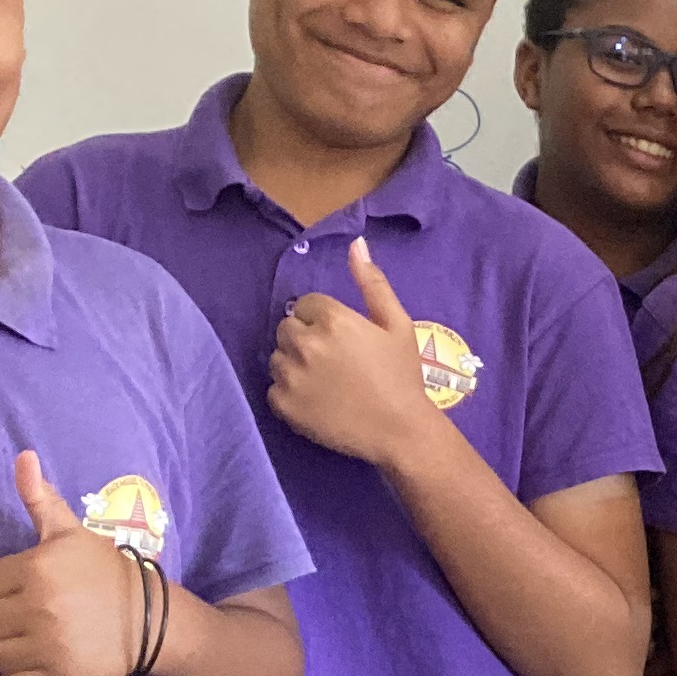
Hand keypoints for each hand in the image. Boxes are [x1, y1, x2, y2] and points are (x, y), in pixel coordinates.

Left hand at [0, 452, 142, 675]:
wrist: (152, 619)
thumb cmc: (104, 572)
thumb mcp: (72, 533)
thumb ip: (40, 500)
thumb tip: (22, 456)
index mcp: (35, 569)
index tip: (6, 592)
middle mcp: (37, 609)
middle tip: (13, 618)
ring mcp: (48, 647)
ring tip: (22, 641)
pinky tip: (34, 661)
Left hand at [268, 239, 439, 471]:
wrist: (401, 432)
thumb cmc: (403, 377)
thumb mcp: (398, 325)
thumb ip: (373, 284)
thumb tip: (356, 244)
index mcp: (332, 318)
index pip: (306, 305)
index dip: (323, 321)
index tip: (343, 341)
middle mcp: (306, 342)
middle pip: (286, 328)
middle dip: (304, 339)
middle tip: (333, 362)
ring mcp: (291, 374)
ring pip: (277, 357)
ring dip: (294, 365)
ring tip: (324, 383)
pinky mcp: (284, 404)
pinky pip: (273, 388)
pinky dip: (289, 393)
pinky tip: (316, 401)